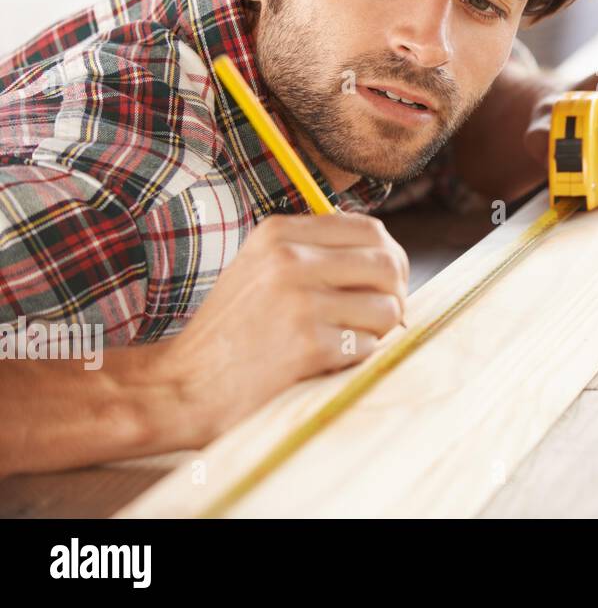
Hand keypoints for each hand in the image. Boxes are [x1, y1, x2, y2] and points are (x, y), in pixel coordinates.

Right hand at [162, 213, 408, 432]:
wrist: (183, 385)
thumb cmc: (233, 329)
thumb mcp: (260, 267)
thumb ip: (314, 250)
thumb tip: (386, 251)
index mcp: (278, 233)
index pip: (370, 229)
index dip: (391, 256)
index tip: (385, 282)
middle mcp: (288, 259)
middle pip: (387, 264)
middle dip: (396, 294)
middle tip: (382, 317)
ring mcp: (298, 301)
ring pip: (386, 308)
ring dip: (378, 331)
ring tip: (347, 340)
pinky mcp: (307, 344)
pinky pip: (367, 346)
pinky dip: (355, 358)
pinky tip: (324, 361)